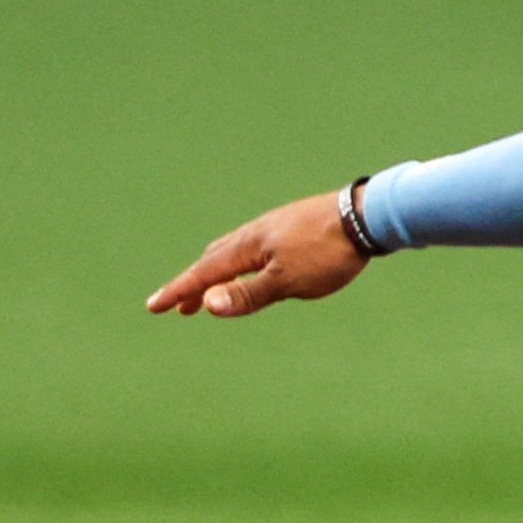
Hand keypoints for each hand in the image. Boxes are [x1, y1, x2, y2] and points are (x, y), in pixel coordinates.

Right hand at [146, 193, 367, 317]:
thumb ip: (247, 294)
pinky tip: (257, 265)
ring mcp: (276, 226)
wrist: (369, 215)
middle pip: (215, 261)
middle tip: (179, 307)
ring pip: (236, 251)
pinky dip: (242, 262)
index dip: (179, 292)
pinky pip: (256, 245)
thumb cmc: (329, 251)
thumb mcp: (288, 281)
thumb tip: (205, 302)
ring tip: (213, 289)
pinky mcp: (295, 225)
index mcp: (248, 246)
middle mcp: (256, 232)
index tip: (154, 306)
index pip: (204, 274)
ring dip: (219, 272)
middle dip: (195, 285)